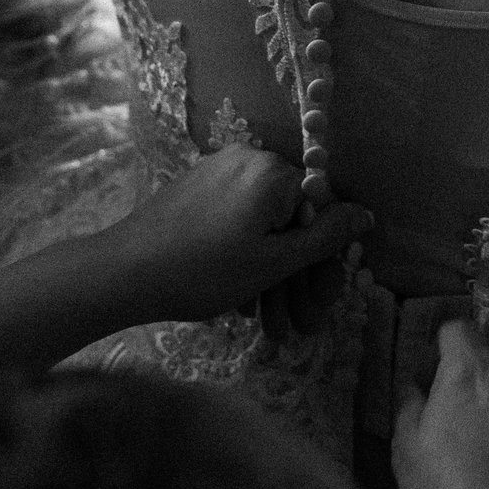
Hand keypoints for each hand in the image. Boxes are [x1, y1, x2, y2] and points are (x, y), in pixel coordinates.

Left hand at [104, 144, 372, 324]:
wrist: (122, 272)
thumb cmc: (204, 270)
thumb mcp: (274, 262)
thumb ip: (325, 237)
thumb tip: (366, 214)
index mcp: (271, 170)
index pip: (320, 211)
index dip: (325, 262)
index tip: (324, 303)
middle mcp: (247, 160)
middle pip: (290, 222)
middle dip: (298, 279)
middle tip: (299, 325)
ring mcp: (218, 174)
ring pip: (262, 229)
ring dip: (272, 279)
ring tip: (271, 328)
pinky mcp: (195, 191)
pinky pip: (236, 224)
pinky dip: (245, 260)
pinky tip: (245, 305)